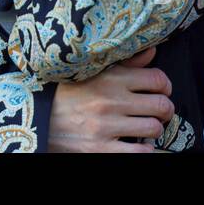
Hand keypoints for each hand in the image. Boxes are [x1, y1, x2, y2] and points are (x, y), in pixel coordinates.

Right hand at [46, 45, 174, 152]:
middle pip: (161, 105)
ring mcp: (107, 126)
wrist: (38, 117)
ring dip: (154, 129)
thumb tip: (151, 51)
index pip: (156, 79)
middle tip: (160, 111)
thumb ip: (125, 63)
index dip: (165, 85)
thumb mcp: (91, 71)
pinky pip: (140, 152)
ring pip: (153, 128)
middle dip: (165, 109)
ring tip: (147, 126)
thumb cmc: (66, 93)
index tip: (162, 89)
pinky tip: (140, 144)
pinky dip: (147, 149)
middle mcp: (111, 101)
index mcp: (110, 78)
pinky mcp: (101, 148)